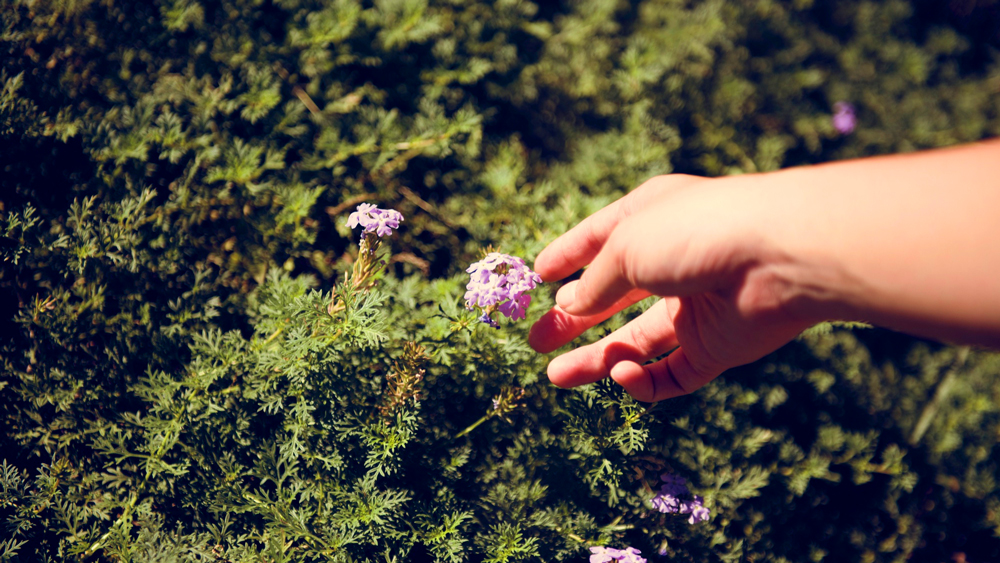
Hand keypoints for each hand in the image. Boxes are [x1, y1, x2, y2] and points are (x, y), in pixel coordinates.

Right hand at [528, 174, 819, 401]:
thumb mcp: (626, 248)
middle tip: (536, 341)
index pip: (600, 238)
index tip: (537, 276)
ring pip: (636, 341)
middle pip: (613, 297)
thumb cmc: (696, 232)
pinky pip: (672, 372)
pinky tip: (620, 374)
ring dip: (596, 359)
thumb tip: (569, 306)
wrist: (780, 257)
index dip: (568, 256)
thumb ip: (594, 282)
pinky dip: (643, 380)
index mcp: (650, 219)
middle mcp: (672, 261)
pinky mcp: (717, 346)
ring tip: (555, 376)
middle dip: (572, 319)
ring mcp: (695, 306)